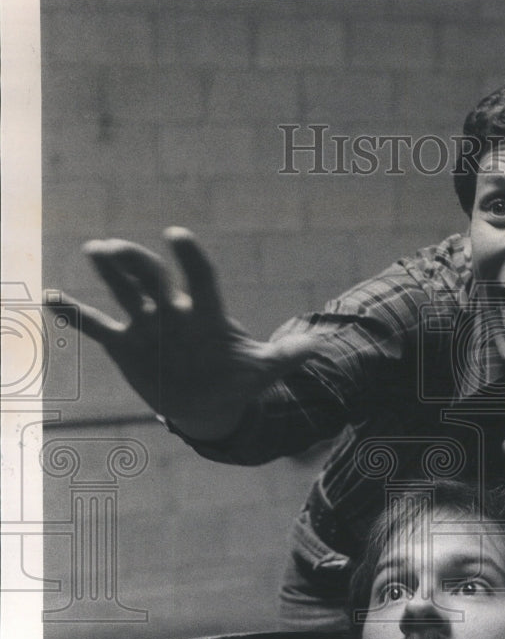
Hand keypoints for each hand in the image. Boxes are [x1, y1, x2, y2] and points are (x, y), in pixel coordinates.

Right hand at [55, 228, 316, 440]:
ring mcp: (147, 325)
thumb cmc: (238, 380)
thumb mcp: (263, 370)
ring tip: (95, 249)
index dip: (189, 257)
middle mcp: (174, 311)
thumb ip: (286, 356)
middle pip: (153, 278)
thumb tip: (318, 345)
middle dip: (136, 262)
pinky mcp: (126, 344)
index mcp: (207, 313)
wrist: (210, 404)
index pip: (199, 278)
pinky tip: (51, 297)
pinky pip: (96, 326)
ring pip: (125, 292)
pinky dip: (75, 314)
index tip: (177, 234)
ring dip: (110, 272)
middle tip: (116, 247)